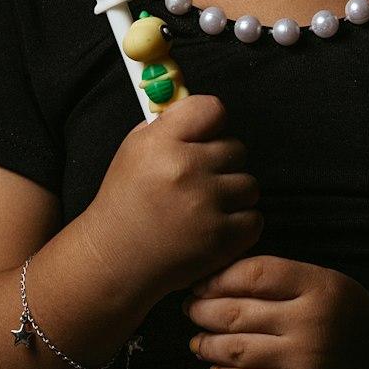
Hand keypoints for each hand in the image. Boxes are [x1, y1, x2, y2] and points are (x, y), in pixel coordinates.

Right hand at [84, 95, 262, 300]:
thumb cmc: (125, 203)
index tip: (205, 134)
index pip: (213, 109)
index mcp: (161, 143)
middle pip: (236, 147)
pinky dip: (238, 225)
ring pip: (249, 184)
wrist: (114, 259)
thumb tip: (207, 110)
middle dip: (220, 163)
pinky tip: (210, 227)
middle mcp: (185, 170)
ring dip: (231, 195)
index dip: (212, 122)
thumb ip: (171, 125)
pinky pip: (254, 218)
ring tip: (201, 207)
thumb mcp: (135, 150)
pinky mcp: (221, 239)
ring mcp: (205, 206)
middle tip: (196, 181)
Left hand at [184, 254, 368, 368]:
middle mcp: (311, 323)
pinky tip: (217, 368)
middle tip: (191, 309)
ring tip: (198, 340)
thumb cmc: (350, 318)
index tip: (202, 282)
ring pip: (235, 350)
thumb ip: (281, 278)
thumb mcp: (326, 282)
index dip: (219, 278)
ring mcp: (304, 362)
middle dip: (203, 310)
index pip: (254, 274)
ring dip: (206, 344)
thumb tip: (218, 280)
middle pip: (237, 313)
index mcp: (318, 286)